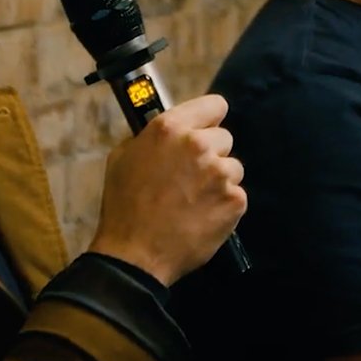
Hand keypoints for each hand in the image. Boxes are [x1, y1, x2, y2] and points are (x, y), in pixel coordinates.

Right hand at [86, 93, 245, 284]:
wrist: (135, 255)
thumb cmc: (124, 206)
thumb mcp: (123, 157)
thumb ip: (151, 137)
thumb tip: (171, 132)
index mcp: (170, 128)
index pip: (214, 105)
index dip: (209, 120)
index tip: (204, 130)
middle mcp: (198, 145)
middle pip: (224, 138)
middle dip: (211, 154)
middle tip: (191, 177)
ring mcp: (220, 173)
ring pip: (232, 168)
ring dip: (219, 181)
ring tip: (195, 201)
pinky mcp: (235, 201)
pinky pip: (236, 195)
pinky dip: (224, 206)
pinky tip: (202, 217)